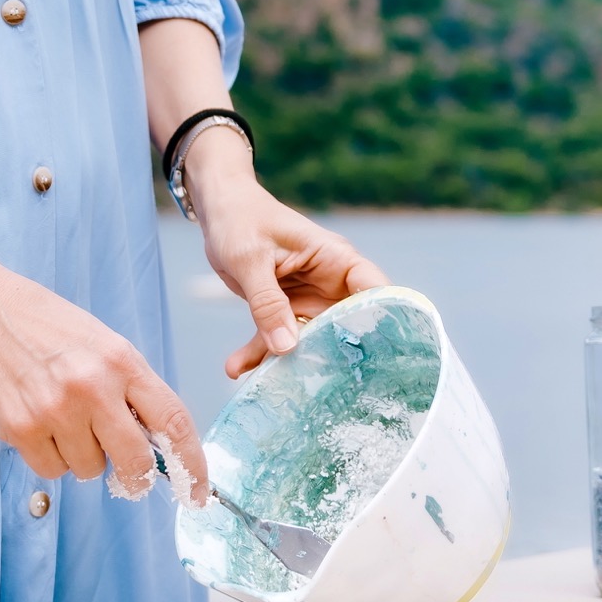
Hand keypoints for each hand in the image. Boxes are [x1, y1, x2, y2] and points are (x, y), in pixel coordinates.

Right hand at [0, 260, 207, 502]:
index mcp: (122, 361)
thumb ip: (131, 389)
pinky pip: (51, 471)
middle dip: (134, 474)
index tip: (197, 492)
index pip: (174, 423)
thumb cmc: (42, 324)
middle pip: (136, 462)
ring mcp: (55, 411)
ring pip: (89, 470)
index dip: (192, 466)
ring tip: (61, 418)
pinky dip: (49, 457)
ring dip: (81, 456)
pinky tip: (37, 422)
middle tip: (124, 470)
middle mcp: (93, 387)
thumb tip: (156, 442)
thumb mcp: (102, 343)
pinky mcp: (20, 430)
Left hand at [186, 139, 388, 377]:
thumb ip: (267, 303)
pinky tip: (236, 368)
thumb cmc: (240, 220)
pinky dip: (259, 354)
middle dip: (336, 357)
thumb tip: (287, 348)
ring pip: (309, 339)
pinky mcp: (284, 309)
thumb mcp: (250, 259)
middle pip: (347, 326)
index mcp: (335, 259)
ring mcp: (309, 298)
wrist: (218, 211)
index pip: (374, 291)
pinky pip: (277, 337)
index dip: (383, 323)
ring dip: (287, 362)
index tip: (380, 360)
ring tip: (265, 385)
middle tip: (323, 390)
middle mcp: (329, 282)